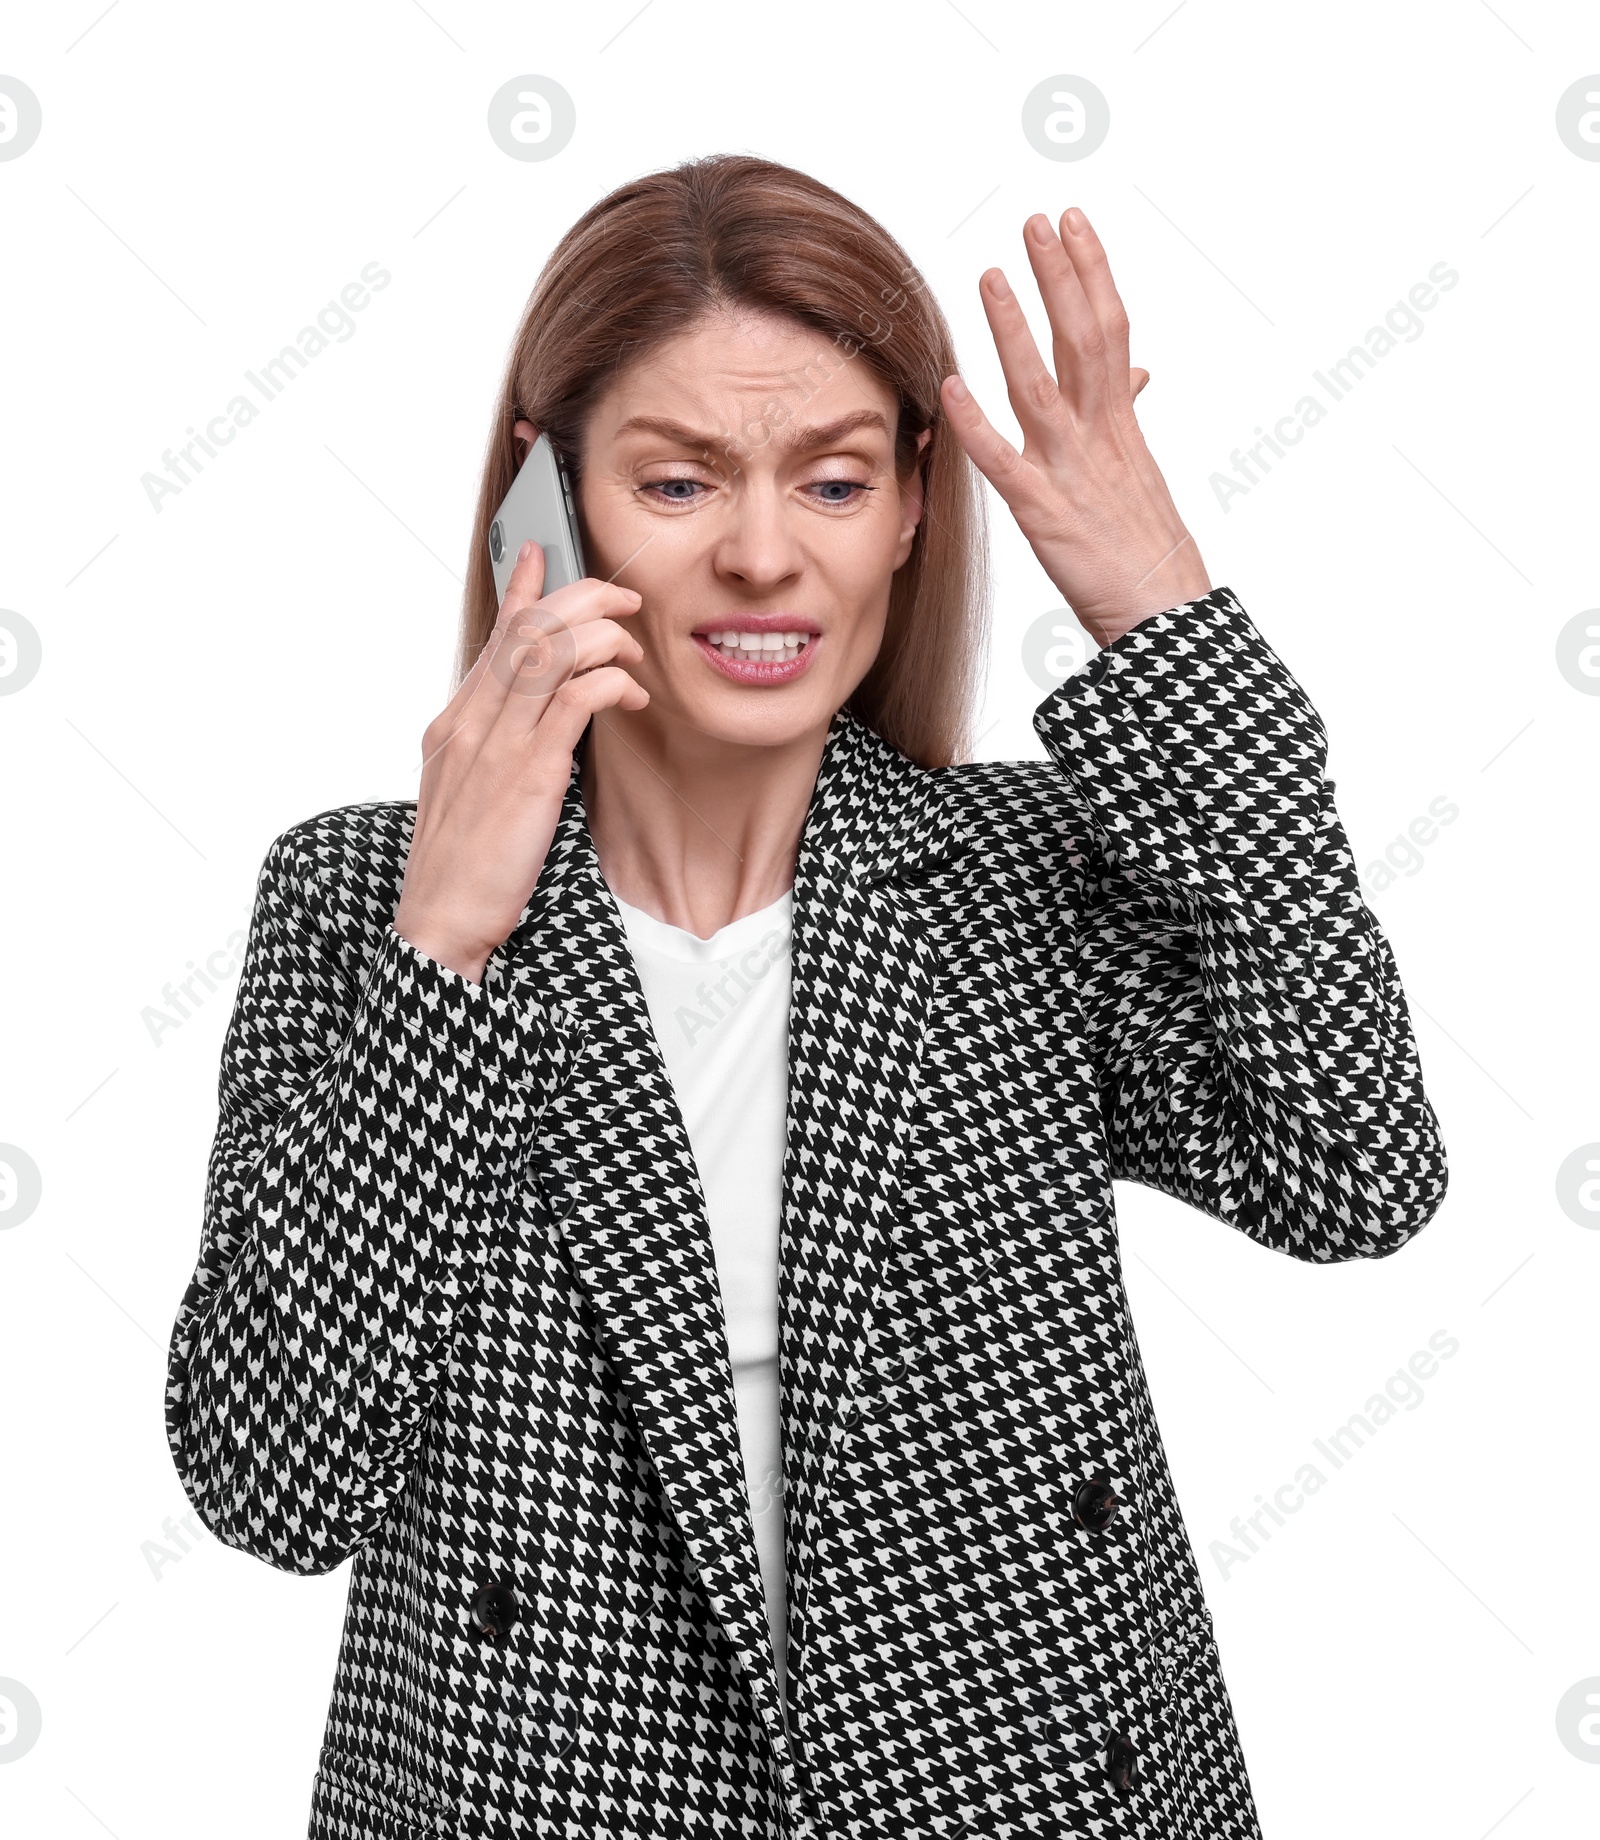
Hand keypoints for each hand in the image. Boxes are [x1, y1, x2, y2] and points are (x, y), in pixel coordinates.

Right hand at [393, 534, 646, 983]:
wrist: (439, 923)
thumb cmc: (460, 869)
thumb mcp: (469, 794)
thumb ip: (496, 748)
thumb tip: (538, 723)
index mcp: (454, 723)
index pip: (494, 636)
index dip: (523, 588)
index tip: (545, 553)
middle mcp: (470, 721)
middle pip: (526, 627)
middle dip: (582, 598)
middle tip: (624, 600)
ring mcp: (496, 745)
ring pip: (549, 650)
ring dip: (601, 634)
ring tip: (634, 649)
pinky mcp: (527, 775)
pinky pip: (573, 701)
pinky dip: (607, 682)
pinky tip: (630, 691)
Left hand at [941, 207, 1209, 646]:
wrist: (1163, 615)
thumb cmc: (1147, 552)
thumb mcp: (1140, 472)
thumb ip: (1129, 417)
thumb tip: (1140, 372)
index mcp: (1121, 425)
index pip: (1110, 331)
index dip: (1091, 273)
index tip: (1073, 225)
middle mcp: (1100, 437)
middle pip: (1083, 339)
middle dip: (1061, 276)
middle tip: (1038, 218)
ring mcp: (1072, 472)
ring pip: (1041, 385)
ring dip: (1014, 328)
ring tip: (991, 274)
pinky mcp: (1045, 513)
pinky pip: (1005, 462)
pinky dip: (977, 423)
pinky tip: (952, 386)